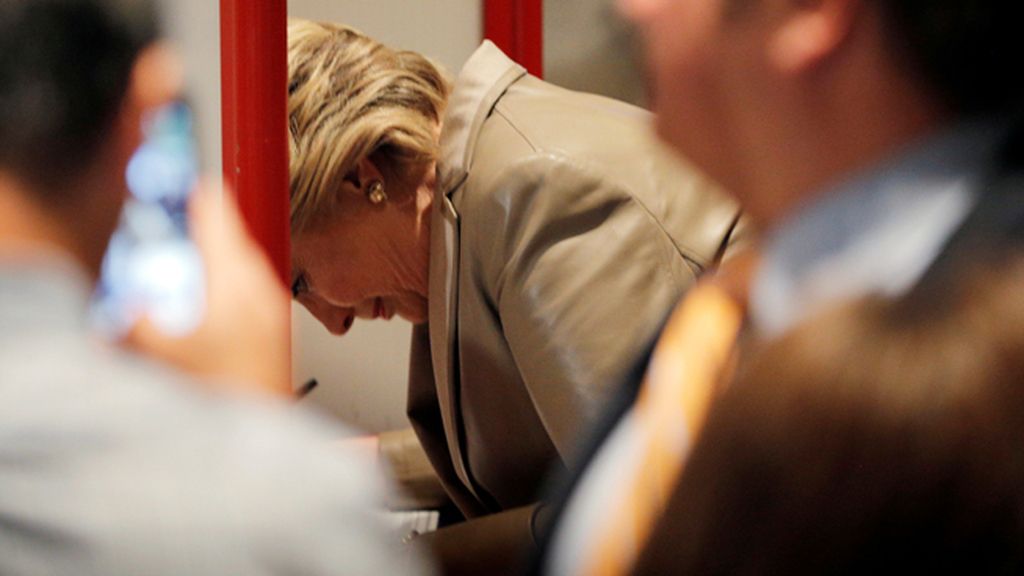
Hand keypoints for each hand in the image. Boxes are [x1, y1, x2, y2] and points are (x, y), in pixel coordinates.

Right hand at [124, 179, 290, 395]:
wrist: (266, 423)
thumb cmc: (229, 391)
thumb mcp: (166, 355)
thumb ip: (137, 326)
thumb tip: (124, 307)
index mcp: (234, 279)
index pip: (218, 217)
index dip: (200, 196)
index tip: (189, 180)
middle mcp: (259, 286)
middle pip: (232, 237)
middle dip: (207, 225)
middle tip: (186, 217)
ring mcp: (272, 306)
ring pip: (244, 262)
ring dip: (219, 255)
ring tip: (196, 258)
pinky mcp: (276, 326)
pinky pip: (251, 287)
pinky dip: (230, 281)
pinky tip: (214, 301)